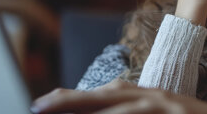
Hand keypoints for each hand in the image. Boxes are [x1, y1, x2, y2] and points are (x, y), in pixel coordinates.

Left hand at [30, 79, 206, 113]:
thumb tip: (106, 109)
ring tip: (59, 110)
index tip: (44, 103)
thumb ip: (136, 108)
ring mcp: (167, 107)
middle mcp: (156, 97)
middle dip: (72, 101)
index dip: (75, 98)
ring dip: (94, 112)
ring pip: (125, 108)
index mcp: (150, 95)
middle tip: (39, 106)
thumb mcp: (164, 110)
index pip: (108, 93)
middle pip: (110, 96)